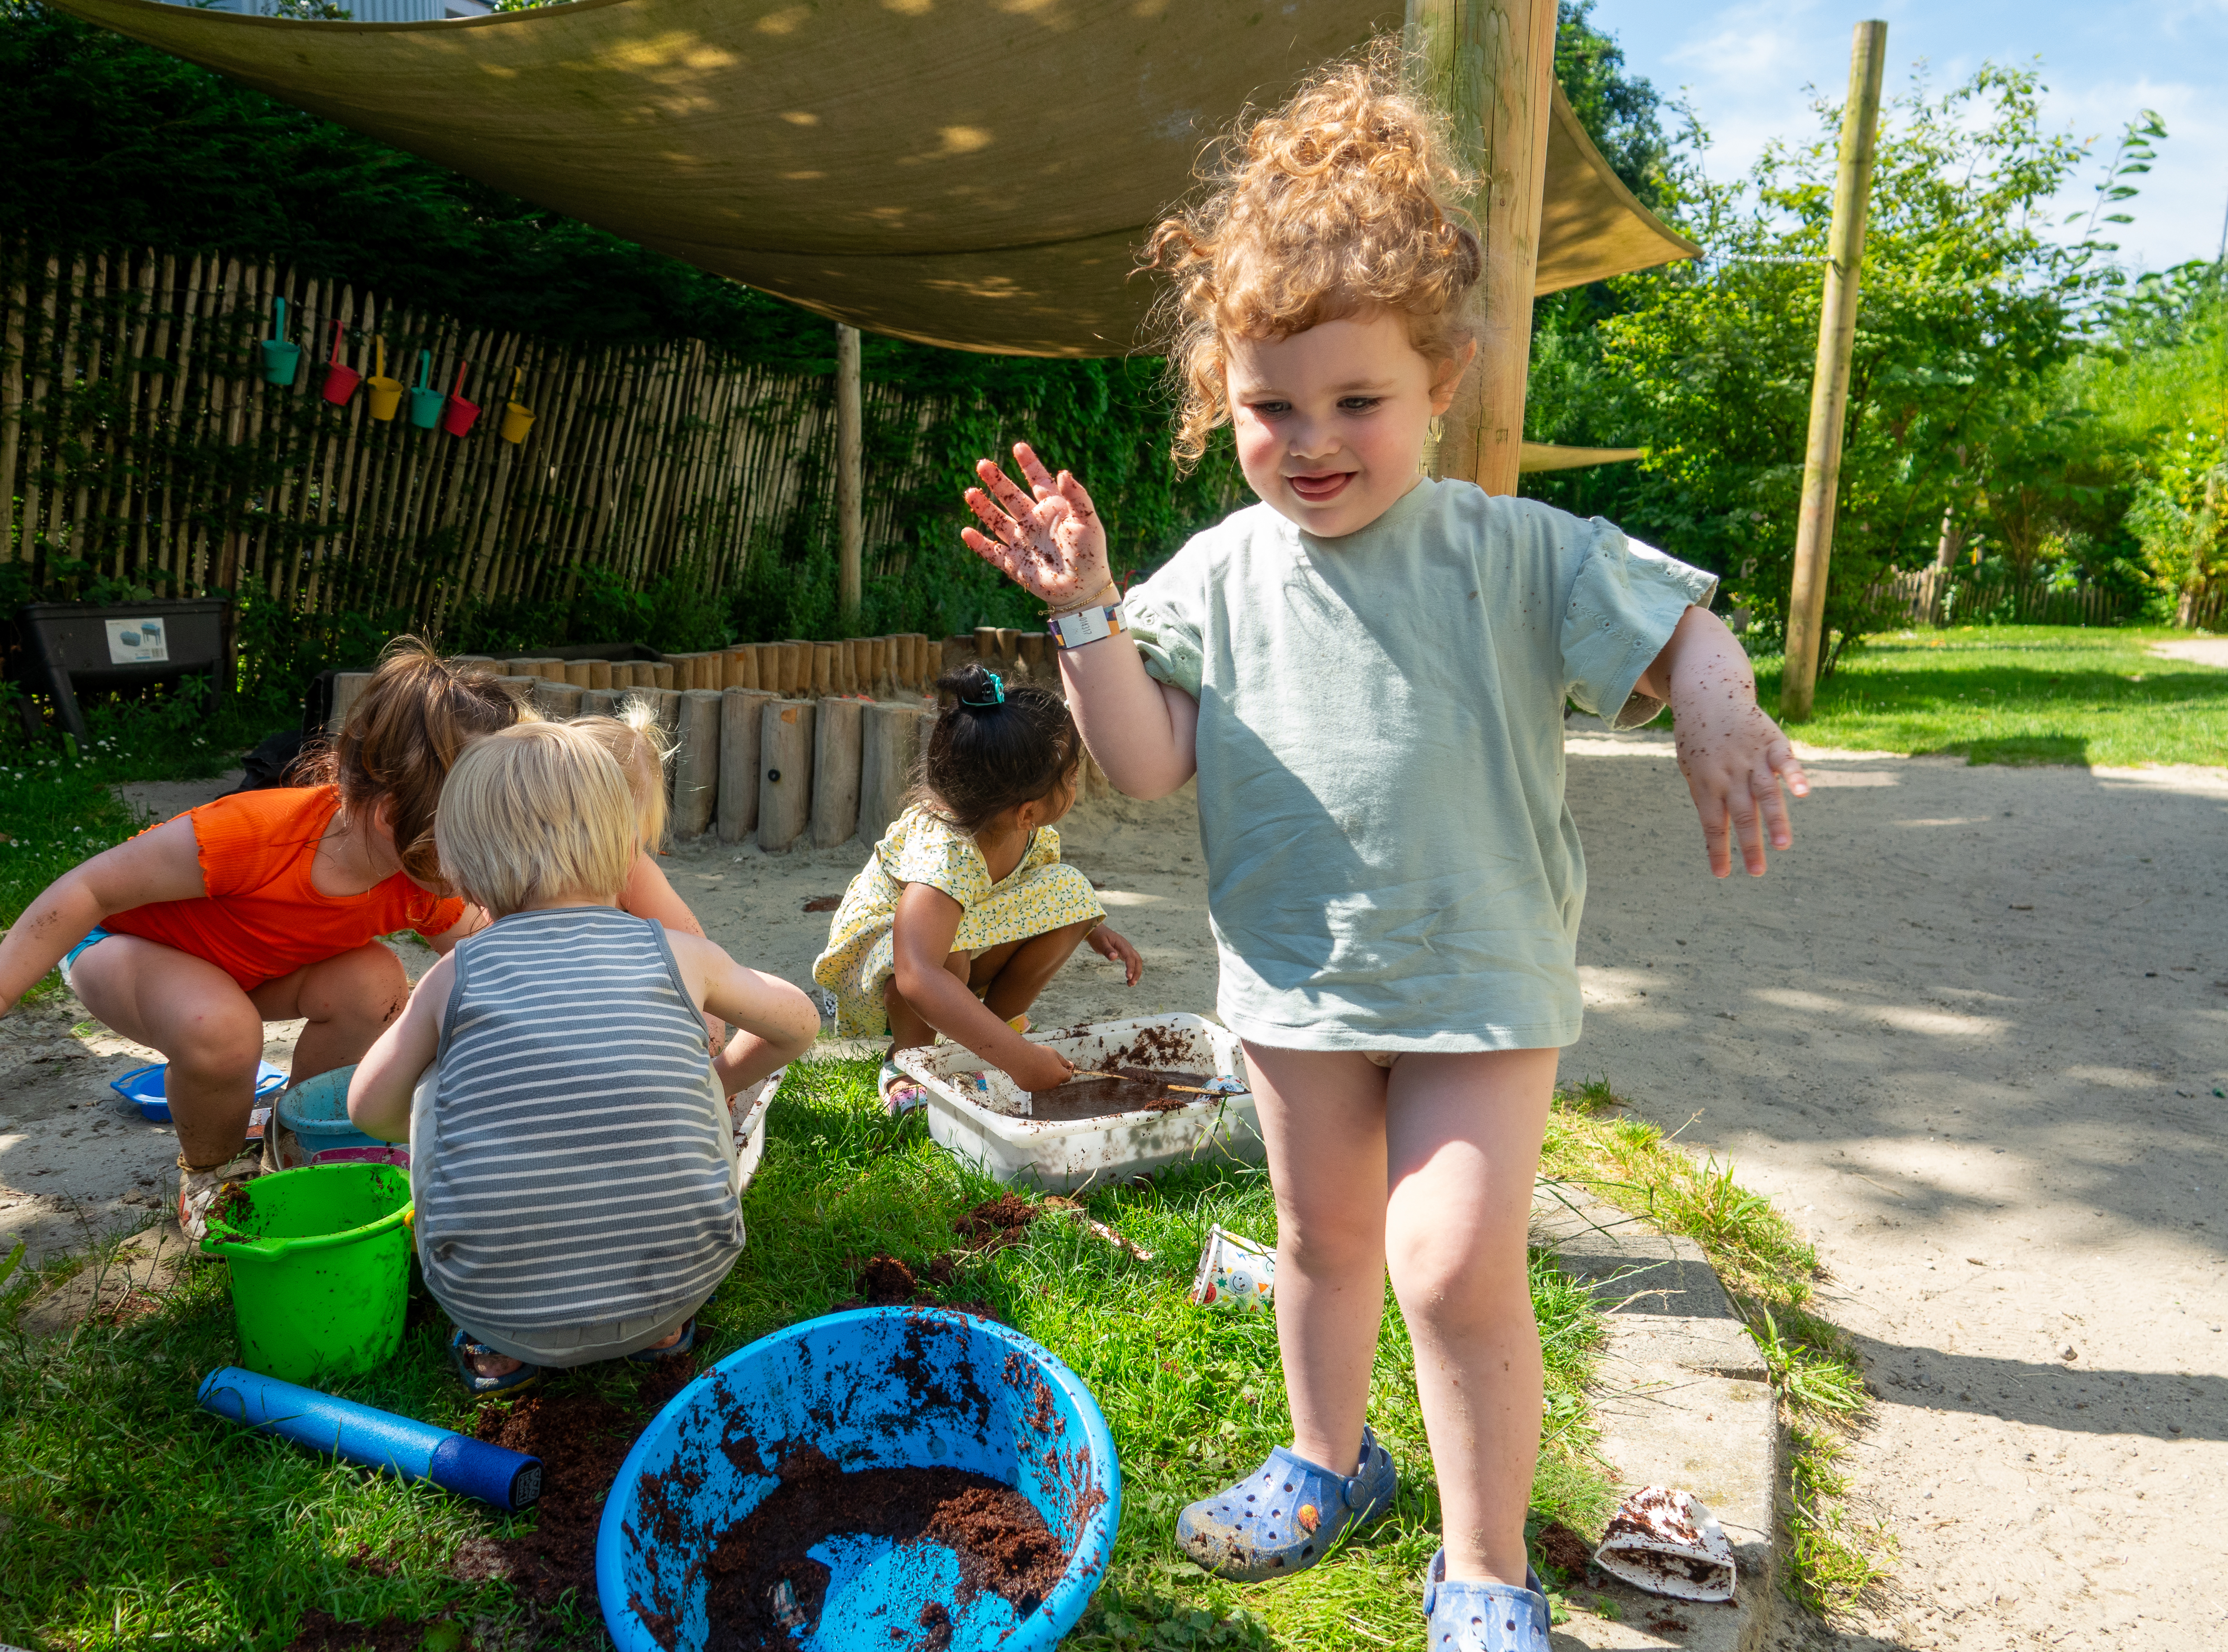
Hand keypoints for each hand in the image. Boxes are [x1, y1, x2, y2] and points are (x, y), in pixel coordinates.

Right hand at [960, 442, 1111, 608]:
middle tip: (982, 464)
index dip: (1028, 464)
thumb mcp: (1087, 522)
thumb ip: (1077, 497)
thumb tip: (1063, 472)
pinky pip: (991, 552)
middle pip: (1011, 497)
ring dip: (983, 507)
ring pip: (997, 521)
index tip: (1018, 447)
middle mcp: (1034, 523)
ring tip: (970, 492)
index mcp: (1052, 510)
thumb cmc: (1090, 554)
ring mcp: (1022, 543)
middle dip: (997, 481)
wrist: (1083, 590)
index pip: (1037, 482)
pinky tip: (966, 532)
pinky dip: (978, 544)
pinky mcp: (1014, 564)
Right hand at [1003, 1042, 1077, 1092]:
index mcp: (1060, 1075)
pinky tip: (1027, 1070)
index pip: (1067, 1076)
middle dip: (1053, 1073)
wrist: (1019, 1056)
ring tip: (1034, 1065)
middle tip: (1043, 1062)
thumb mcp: (1054, 1054)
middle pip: (1055, 1080)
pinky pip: (1033, 1084)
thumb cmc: (1037, 1053)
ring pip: (1044, 1083)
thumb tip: (1071, 1066)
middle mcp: (1052, 1084)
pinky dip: (1031, 1079)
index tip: (1058, 1064)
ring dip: (1042, 1076)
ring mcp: (1040, 1088)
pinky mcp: (1029, 1089)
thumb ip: (1064, 1062)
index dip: (1064, 1069)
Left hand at [1086, 923, 1143, 985]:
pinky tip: (1128, 978)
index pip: (1130, 956)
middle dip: (1137, 972)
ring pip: (1136, 961)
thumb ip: (1107, 950)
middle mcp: (1127, 946)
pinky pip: (1131, 962)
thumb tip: (1114, 957)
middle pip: (1137, 959)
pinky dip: (1132, 970)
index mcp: (1122, 944)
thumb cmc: (1097, 936)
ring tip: (1130, 984)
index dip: (1130, 966)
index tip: (1128, 977)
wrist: (1095, 930)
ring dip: (1135, 972)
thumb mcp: (1100, 943)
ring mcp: (1126, 949)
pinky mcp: (1124, 953)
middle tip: (1131, 984)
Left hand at [1674, 699, 1808, 876]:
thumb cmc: (1700, 740)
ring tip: (1783, 845)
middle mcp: (1729, 773)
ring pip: (1765, 793)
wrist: (1708, 694)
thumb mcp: (1693, 769)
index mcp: (1706, 783)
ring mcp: (1751, 757)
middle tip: (1758, 872)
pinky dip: (1794, 775)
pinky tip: (1803, 793)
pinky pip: (1785, 760)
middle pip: (1741, 813)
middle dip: (1749, 844)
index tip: (1722, 875)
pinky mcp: (1772, 742)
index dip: (1717, 849)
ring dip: (1775, 820)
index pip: (1712, 823)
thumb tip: (1719, 831)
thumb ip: (1708, 797)